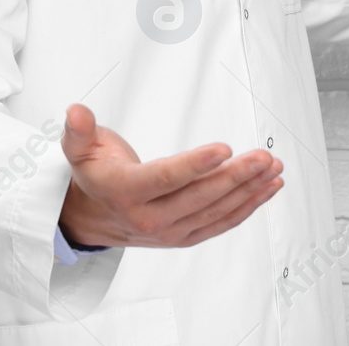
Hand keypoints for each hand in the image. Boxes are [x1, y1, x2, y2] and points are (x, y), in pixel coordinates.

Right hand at [56, 103, 282, 247]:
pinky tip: (267, 188)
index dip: (196, 164)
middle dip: (235, 176)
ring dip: (248, 190)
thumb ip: (79, 130)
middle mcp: (147, 218)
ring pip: (215, 212)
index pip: (166, 178)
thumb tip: (76, 111)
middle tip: (262, 157)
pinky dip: (247, 207)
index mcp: (124, 192)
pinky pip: (220, 224)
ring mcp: (168, 232)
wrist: (92, 216)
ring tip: (272, 168)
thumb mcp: (79, 149)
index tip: (224, 148)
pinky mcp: (184, 237)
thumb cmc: (95, 175)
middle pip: (199, 197)